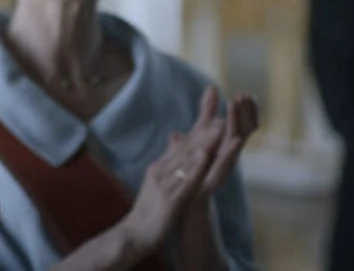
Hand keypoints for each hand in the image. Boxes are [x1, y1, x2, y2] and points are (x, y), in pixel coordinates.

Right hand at [118, 110, 220, 259]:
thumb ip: (166, 170)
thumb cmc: (147, 211)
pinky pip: (184, 180)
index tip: (213, 122)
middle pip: (185, 149)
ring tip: (218, 130)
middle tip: (220, 119)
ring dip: (203, 143)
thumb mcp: (156, 185)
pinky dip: (195, 166)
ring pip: (186, 160)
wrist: (133, 233)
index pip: (180, 148)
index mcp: (158, 168)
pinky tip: (205, 156)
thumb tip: (173, 158)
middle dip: (204, 134)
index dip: (198, 135)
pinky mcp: (169, 198)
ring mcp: (164, 184)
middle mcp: (159, 171)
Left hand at [196, 87, 258, 196]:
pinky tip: (237, 138)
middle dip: (245, 113)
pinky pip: (225, 163)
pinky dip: (232, 150)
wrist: (185, 197)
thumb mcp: (200, 133)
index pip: (242, 124)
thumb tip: (212, 87)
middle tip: (246, 95)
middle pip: (243, 130)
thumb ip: (206, 113)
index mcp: (226, 144)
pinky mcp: (215, 178)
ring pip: (235, 142)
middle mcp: (229, 154)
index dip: (247, 110)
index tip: (248, 94)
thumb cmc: (195, 165)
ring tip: (236, 106)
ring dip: (237, 123)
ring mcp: (224, 166)